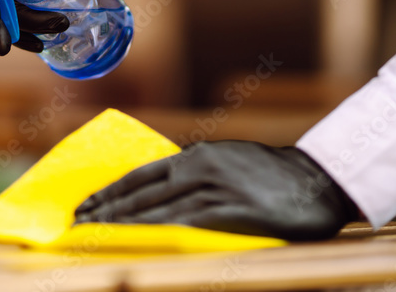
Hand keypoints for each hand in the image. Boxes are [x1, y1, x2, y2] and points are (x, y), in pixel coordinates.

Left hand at [74, 141, 359, 240]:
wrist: (318, 180)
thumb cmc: (271, 175)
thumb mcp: (227, 161)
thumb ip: (195, 172)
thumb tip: (165, 186)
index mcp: (195, 155)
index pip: (140, 174)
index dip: (110, 191)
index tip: (86, 204)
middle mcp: (198, 168)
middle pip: (140, 192)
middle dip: (106, 209)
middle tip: (77, 223)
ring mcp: (212, 189)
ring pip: (155, 209)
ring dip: (122, 223)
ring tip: (95, 234)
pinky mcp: (228, 212)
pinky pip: (183, 224)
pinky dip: (155, 232)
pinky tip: (136, 240)